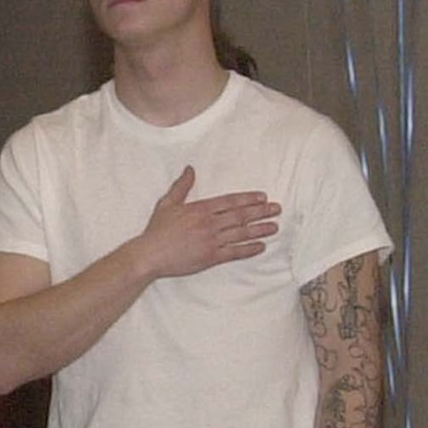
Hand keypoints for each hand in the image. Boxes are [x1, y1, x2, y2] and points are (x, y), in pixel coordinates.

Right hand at [139, 166, 281, 279]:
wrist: (150, 255)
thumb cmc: (157, 230)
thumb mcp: (168, 203)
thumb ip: (182, 186)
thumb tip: (190, 169)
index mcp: (200, 209)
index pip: (230, 202)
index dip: (248, 199)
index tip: (263, 197)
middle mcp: (209, 223)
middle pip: (240, 216)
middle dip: (261, 212)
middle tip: (277, 209)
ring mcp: (211, 241)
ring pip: (241, 234)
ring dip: (260, 230)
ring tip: (274, 227)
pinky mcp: (210, 258)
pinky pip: (234, 253)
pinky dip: (248, 249)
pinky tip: (261, 247)